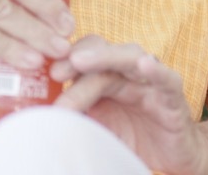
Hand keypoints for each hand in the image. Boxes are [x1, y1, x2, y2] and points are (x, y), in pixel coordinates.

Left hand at [52, 36, 207, 174]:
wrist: (172, 155)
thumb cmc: (129, 136)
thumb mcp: (94, 126)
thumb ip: (72, 116)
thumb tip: (34, 119)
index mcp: (102, 74)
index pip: (80, 54)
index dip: (61, 59)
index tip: (41, 72)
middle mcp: (124, 70)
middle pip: (98, 52)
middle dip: (74, 60)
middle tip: (55, 71)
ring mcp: (148, 78)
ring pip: (127, 57)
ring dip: (103, 57)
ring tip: (80, 61)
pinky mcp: (172, 94)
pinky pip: (165, 77)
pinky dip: (155, 70)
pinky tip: (145, 64)